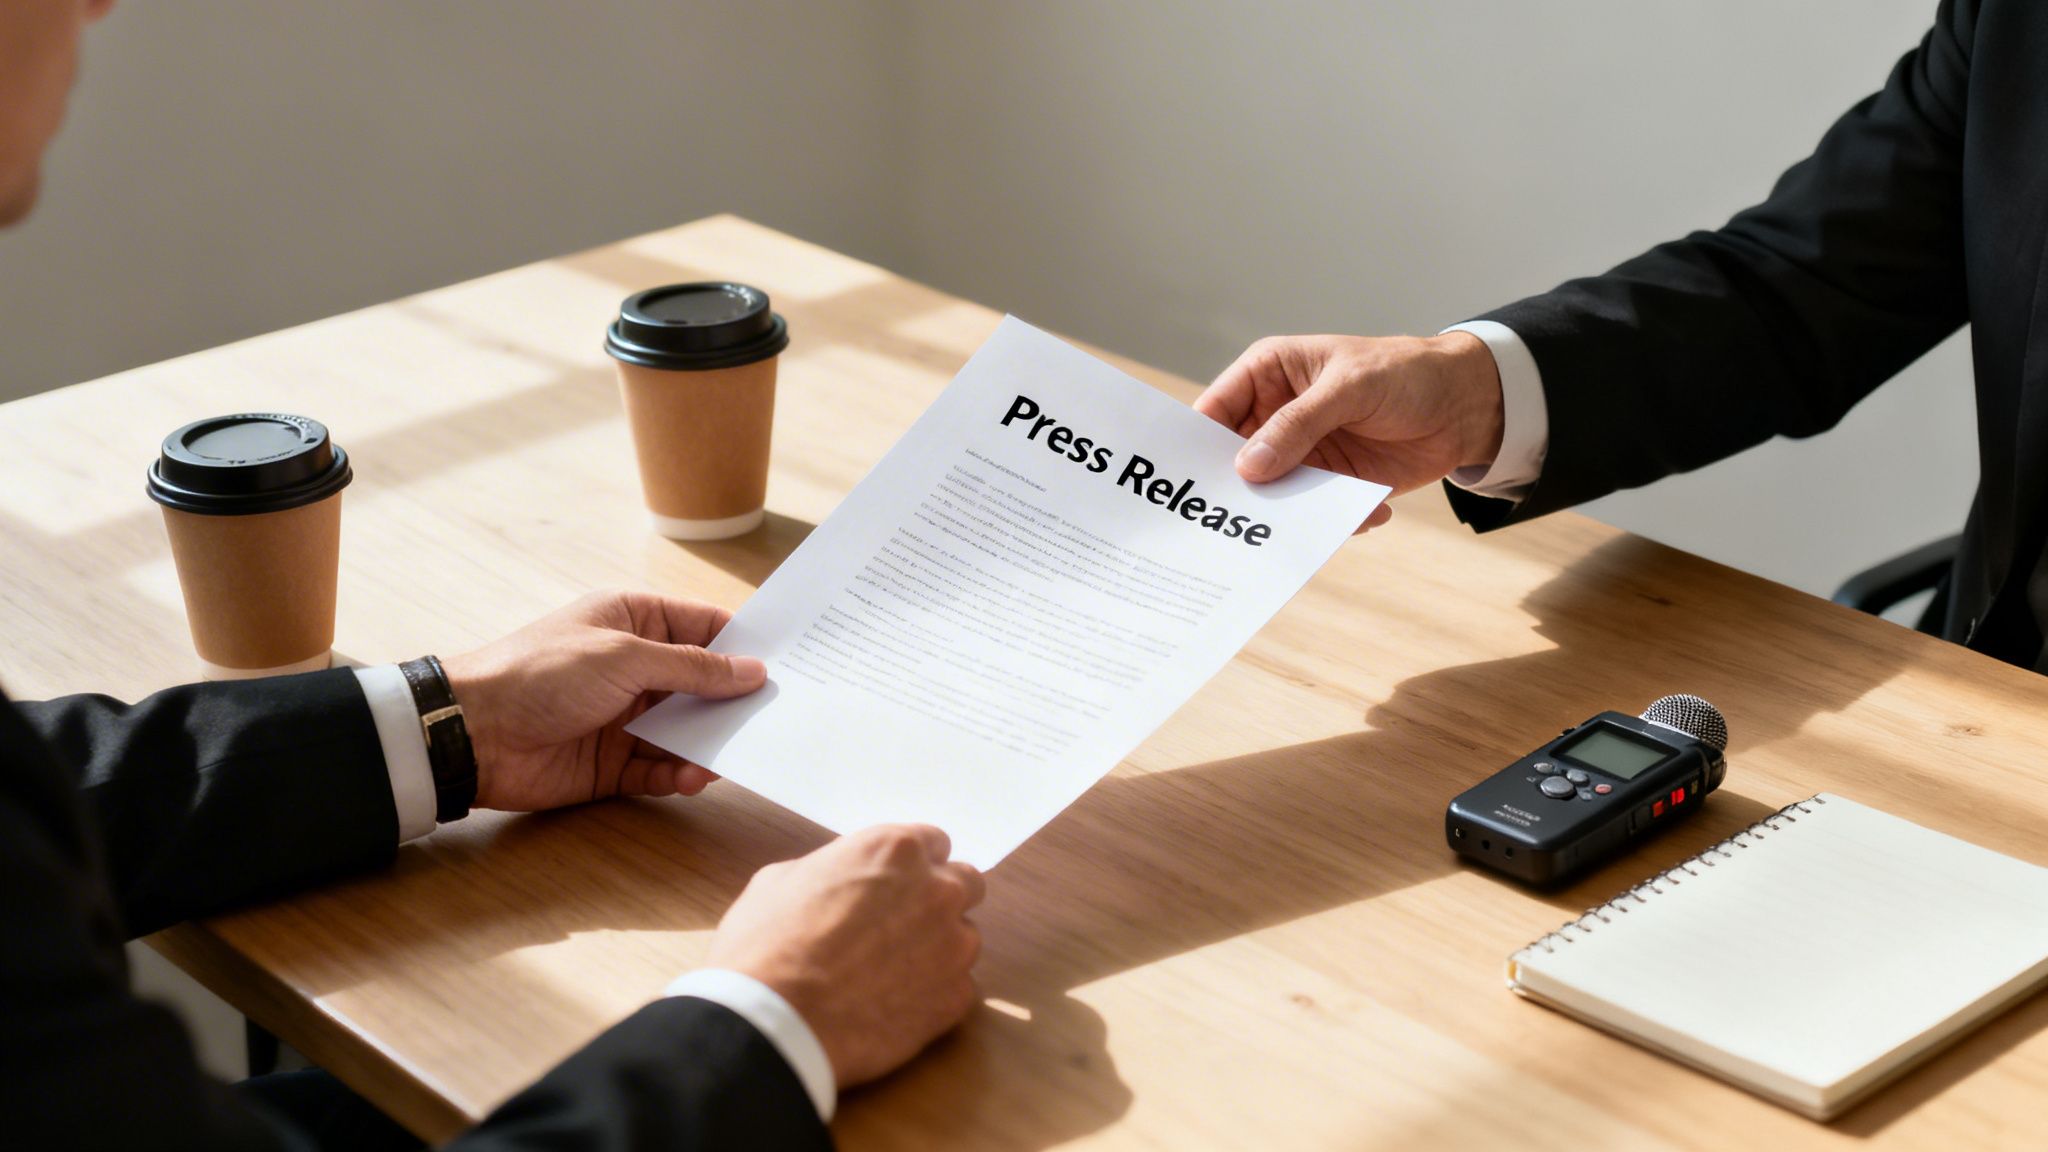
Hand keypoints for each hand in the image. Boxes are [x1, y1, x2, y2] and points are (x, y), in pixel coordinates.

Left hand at [439, 590, 765, 811]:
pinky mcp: (615, 763)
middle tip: (779, 718)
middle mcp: (636, 667)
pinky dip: (681, 774)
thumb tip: (753, 671)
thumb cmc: (542, 674)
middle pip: (704, 683)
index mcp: (635, 621)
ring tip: (734, 756)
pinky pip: (663, 768)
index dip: (746, 645)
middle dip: (737, 701)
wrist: (474, 734)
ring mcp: (627, 717)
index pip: (706, 627)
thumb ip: (692, 668)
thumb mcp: (625, 657)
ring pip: (689, 730)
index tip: (790, 665)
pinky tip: (694, 778)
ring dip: (711, 743)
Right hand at [707, 824, 985, 1089]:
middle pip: (966, 883)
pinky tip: (892, 1007)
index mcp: (896, 849)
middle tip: (902, 926)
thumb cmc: (766, 945)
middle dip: (939, 899)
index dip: (911, 867)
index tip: (895, 887)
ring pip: (964, 938)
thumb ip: (837, 871)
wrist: (773, 1023)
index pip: (933, 843)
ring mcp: (954, 946)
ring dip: (938, 949)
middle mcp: (937, 890)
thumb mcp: (785, 880)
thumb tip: (847, 882)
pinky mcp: (955, 999)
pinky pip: (957, 988)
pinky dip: (933, 995)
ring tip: (891, 975)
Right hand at [1194, 331, 1504, 528]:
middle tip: (1231, 520)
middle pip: (1235, 459)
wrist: (1467, 405)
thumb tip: (1248, 465)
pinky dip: (1330, 520)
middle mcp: (1275, 415)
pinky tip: (1369, 512)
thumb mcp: (1350, 387)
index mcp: (1268, 374)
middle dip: (1236, 488)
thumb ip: (1298, 424)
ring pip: (1271, 492)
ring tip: (1299, 530)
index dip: (1196, 443)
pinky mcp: (1328, 482)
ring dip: (1285, 512)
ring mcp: (1301, 452)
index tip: (1186, 480)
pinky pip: (1311, 510)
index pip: (1215, 409)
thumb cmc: (1405, 373)